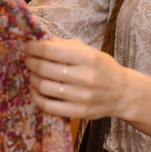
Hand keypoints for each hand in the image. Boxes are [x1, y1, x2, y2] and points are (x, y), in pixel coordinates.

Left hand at [24, 34, 150, 151]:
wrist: (124, 94)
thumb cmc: (103, 68)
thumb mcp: (89, 51)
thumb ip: (65, 45)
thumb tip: (39, 39)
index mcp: (88, 57)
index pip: (50, 50)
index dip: (33, 47)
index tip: (27, 46)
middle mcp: (85, 77)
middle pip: (44, 69)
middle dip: (30, 62)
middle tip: (27, 60)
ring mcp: (82, 97)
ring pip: (44, 87)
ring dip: (32, 79)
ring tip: (33, 74)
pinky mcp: (79, 113)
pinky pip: (48, 106)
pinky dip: (37, 97)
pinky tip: (37, 90)